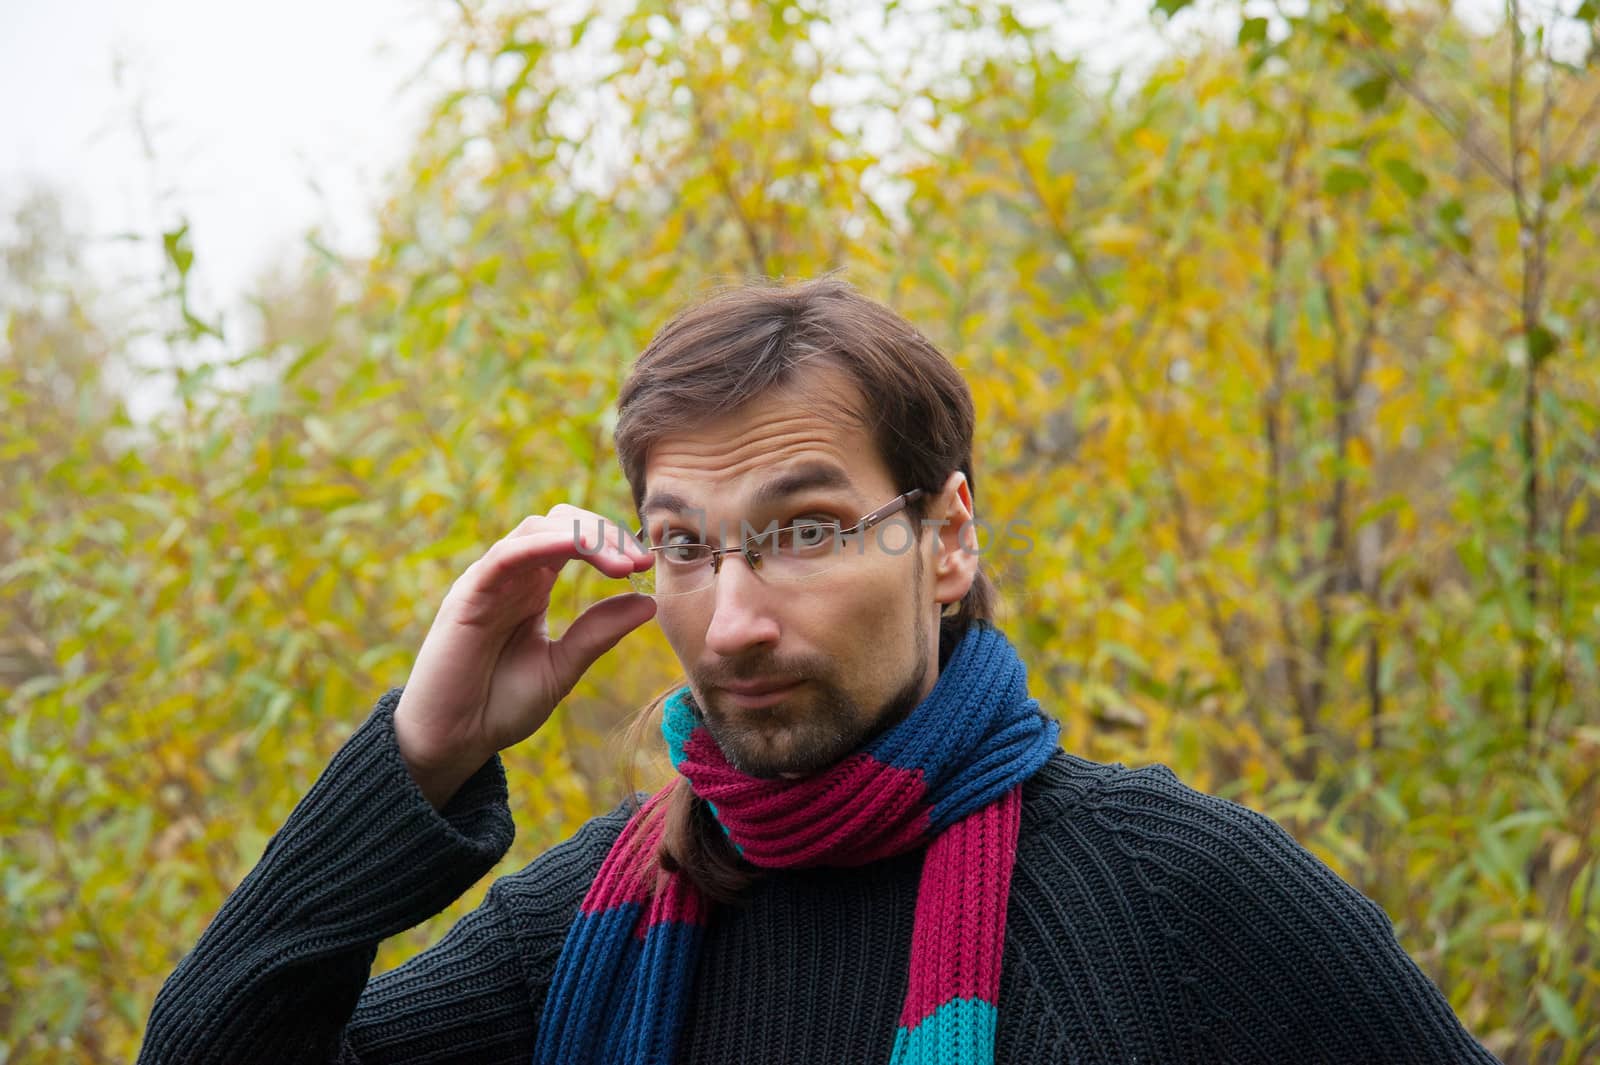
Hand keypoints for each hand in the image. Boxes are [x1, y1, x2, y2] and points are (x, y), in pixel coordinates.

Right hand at [393, 504, 655, 807]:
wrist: (452, 741)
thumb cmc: (499, 705)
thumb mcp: (562, 667)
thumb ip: (598, 633)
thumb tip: (648, 601)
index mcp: (534, 588)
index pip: (575, 541)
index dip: (612, 544)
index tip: (646, 567)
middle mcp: (512, 576)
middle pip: (560, 523)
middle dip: (605, 533)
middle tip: (639, 562)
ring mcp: (488, 582)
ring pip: (536, 529)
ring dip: (583, 537)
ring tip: (621, 564)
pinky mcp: (468, 595)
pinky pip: (506, 556)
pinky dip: (543, 545)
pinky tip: (575, 549)